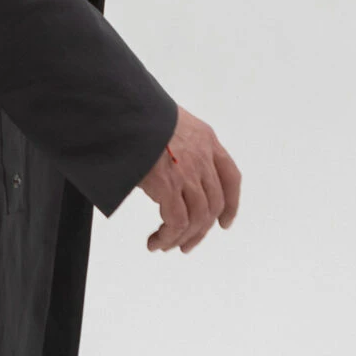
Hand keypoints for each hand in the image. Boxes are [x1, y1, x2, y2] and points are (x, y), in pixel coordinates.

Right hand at [138, 107, 241, 253]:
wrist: (123, 109)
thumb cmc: (137, 113)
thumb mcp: (168, 120)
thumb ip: (176, 142)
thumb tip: (166, 162)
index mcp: (206, 139)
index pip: (231, 177)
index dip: (232, 204)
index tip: (225, 223)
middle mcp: (202, 158)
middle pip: (214, 204)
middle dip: (202, 230)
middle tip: (186, 245)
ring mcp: (188, 172)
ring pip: (198, 218)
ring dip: (183, 238)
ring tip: (165, 246)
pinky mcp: (168, 185)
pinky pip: (177, 222)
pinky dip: (168, 237)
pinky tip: (155, 242)